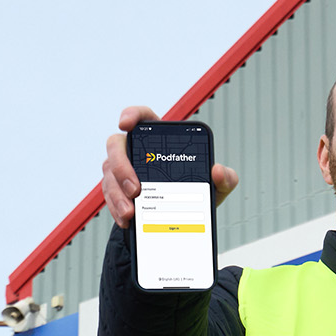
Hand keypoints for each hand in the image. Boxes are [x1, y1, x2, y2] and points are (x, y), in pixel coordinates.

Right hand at [102, 105, 238, 227]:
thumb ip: (226, 178)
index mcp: (160, 139)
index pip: (142, 117)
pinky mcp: (117, 190)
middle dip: (122, 167)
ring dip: (117, 195)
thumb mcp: (216, 187)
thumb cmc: (196, 191)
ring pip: (109, 175)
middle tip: (136, 190)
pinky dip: (116, 208)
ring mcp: (122, 169)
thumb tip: (219, 171)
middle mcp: (136, 150)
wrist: (182, 218)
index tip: (126, 124)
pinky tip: (126, 220)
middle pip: (116, 146)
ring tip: (131, 213)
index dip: (131, 115)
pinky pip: (109, 196)